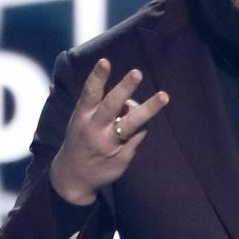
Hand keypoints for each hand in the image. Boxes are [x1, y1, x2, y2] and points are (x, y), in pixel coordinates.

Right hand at [49, 59, 169, 205]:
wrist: (73, 178)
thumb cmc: (82, 140)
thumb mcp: (82, 122)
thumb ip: (104, 109)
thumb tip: (132, 102)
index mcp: (82, 117)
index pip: (90, 93)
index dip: (97, 77)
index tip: (105, 61)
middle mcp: (95, 129)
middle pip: (112, 105)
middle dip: (125, 88)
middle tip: (137, 72)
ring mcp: (109, 143)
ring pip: (132, 123)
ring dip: (149, 109)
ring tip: (165, 96)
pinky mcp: (123, 156)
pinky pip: (139, 136)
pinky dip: (140, 129)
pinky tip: (132, 132)